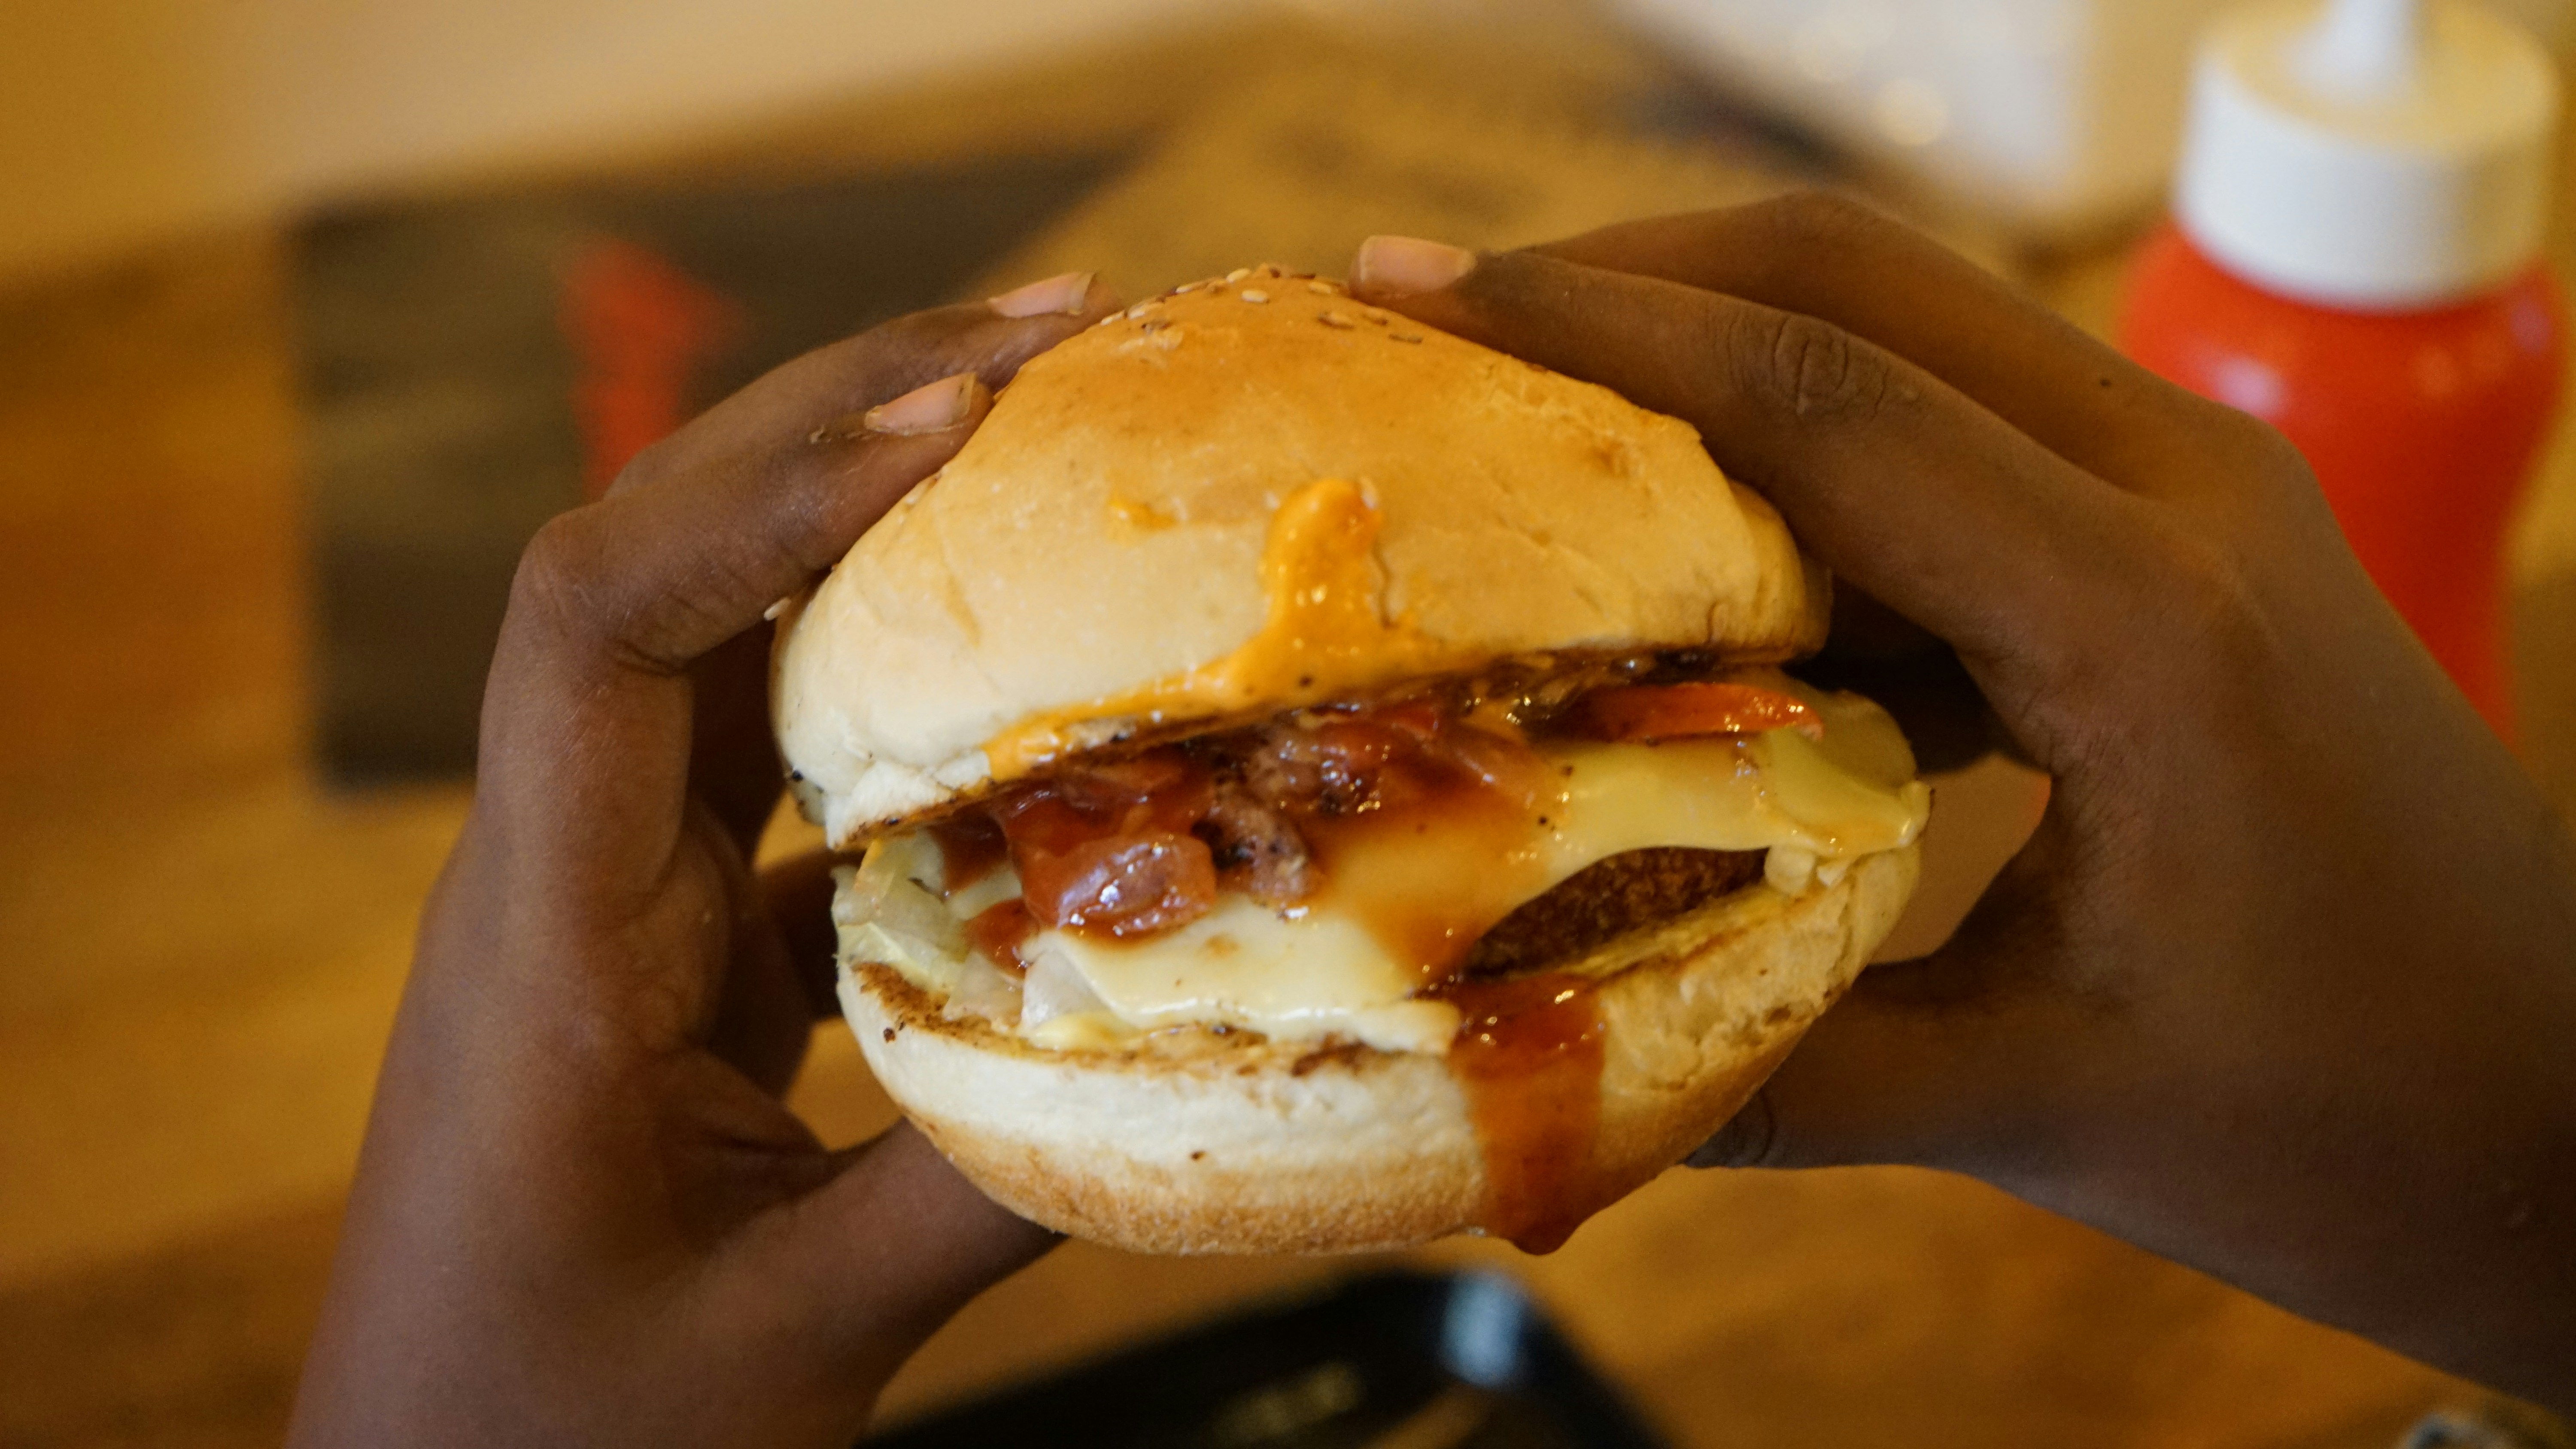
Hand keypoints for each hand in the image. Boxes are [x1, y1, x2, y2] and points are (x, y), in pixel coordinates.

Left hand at [288, 274, 1121, 1446]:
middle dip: (841, 423)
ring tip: (1044, 425)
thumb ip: (992, 1192)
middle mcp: (566, 871)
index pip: (595, 622)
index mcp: (545, 943)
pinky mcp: (676, 941)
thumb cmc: (556, 1439)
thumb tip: (1213, 1059)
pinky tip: (1029, 665)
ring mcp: (617, 894)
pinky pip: (782, 761)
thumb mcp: (795, 1335)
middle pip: (659, 561)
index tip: (954, 422)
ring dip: (869, 518)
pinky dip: (904, 687)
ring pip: (723, 636)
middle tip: (1051, 341)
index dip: (762, 491)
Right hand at [1349, 200, 2575, 1411]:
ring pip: (1913, 333)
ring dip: (1719, 348)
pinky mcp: (2187, 538)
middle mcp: (2184, 496)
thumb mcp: (2041, 1106)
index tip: (1416, 288)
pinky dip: (1808, 462)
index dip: (1599, 331)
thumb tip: (1532, 1064)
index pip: (1821, 402)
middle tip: (1439, 311)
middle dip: (1634, 277)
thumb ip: (1776, 1068)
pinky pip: (1962, 437)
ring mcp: (2198, 496)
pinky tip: (1703, 565)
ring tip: (1537, 412)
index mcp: (2147, 621)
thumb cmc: (2351, 1119)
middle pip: (1862, 285)